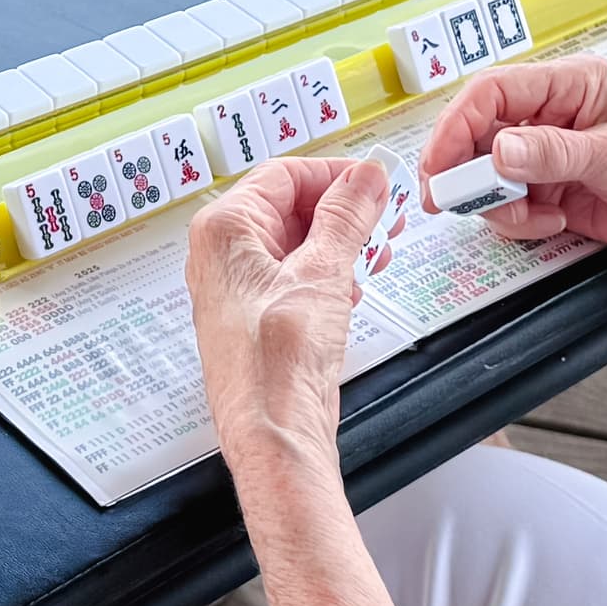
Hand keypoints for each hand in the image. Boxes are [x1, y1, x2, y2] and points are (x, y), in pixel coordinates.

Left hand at [186, 156, 387, 471]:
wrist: (273, 431)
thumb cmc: (276, 363)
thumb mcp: (323, 272)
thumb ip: (347, 216)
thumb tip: (364, 179)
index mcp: (224, 230)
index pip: (285, 175)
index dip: (335, 176)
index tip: (374, 183)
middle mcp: (221, 255)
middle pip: (291, 208)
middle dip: (344, 214)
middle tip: (385, 218)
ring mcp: (237, 288)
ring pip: (296, 245)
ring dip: (342, 246)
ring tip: (376, 256)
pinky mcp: (255, 317)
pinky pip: (294, 278)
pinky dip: (329, 277)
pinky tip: (354, 290)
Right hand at [417, 59, 606, 282]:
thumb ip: (556, 153)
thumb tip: (502, 150)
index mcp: (576, 85)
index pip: (496, 92)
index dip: (459, 125)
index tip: (441, 164)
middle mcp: (558, 116)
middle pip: (482, 134)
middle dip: (468, 169)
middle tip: (455, 197)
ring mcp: (554, 157)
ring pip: (490, 175)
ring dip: (499, 202)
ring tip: (534, 215)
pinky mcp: (556, 193)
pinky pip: (511, 205)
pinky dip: (521, 221)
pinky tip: (554, 221)